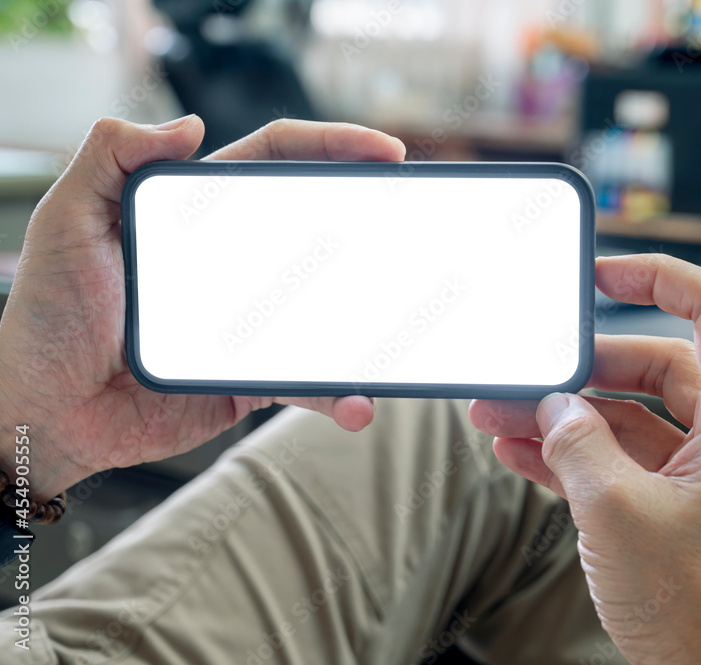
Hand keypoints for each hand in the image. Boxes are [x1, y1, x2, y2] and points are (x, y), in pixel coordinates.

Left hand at [0, 116, 405, 499]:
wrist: (46, 413)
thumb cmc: (47, 317)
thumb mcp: (67, 221)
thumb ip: (113, 157)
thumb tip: (187, 125)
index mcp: (197, 214)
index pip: (275, 161)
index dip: (330, 146)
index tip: (382, 152)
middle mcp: (232, 261)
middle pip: (317, 226)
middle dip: (372, 218)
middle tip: (412, 220)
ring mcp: (248, 320)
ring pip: (328, 306)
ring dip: (370, 312)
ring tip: (401, 319)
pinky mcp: (251, 375)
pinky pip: (306, 378)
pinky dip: (335, 391)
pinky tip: (355, 400)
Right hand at [470, 254, 700, 664]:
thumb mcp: (615, 511)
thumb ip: (577, 443)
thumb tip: (555, 410)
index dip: (659, 277)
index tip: (605, 270)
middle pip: (656, 369)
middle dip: (582, 372)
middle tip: (526, 377)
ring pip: (632, 422)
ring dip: (568, 419)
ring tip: (504, 419)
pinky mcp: (682, 515)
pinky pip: (627, 466)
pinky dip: (579, 458)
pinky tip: (525, 457)